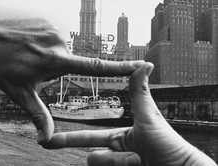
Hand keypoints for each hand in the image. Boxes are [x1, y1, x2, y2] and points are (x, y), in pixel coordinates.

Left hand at [0, 7, 143, 145]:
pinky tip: (24, 43)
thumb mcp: (20, 93)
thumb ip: (39, 115)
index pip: (97, 66)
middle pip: (67, 62)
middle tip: (30, 65)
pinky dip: (41, 44)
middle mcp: (59, 41)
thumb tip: (48, 139)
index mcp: (57, 60)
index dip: (121, 67)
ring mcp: (52, 26)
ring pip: (57, 49)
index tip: (141, 64)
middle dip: (53, 68)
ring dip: (46, 55)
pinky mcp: (45, 18)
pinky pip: (50, 36)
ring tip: (24, 53)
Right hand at [46, 63, 216, 165]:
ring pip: (100, 164)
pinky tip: (137, 164)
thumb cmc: (167, 143)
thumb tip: (143, 63)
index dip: (70, 138)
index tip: (53, 139)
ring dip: (118, 162)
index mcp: (119, 138)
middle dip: (100, 157)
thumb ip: (138, 91)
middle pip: (94, 157)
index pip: (90, 137)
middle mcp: (118, 154)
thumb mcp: (148, 115)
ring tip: (138, 159)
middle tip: (92, 150)